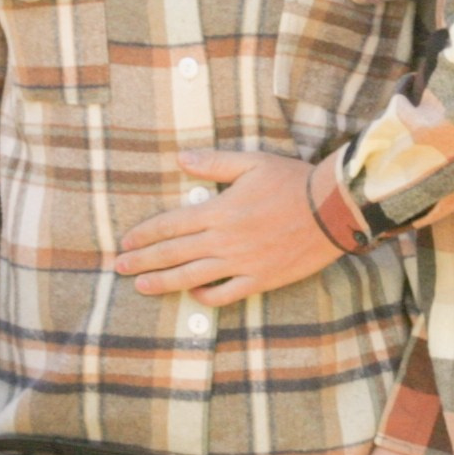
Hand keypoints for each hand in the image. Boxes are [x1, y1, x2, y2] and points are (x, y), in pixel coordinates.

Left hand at [115, 150, 341, 304]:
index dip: (145, 234)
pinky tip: (192, 295)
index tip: (126, 242)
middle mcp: (225, 240)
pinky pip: (226, 294)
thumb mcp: (252, 162)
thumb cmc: (293, 181)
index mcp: (219, 211)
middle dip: (144, 261)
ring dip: (164, 283)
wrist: (333, 210)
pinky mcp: (261, 279)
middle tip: (120, 268)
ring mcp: (242, 263)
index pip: (171, 225)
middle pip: (174, 253)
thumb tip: (181, 158)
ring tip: (142, 287)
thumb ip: (214, 162)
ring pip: (193, 277)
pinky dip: (205, 296)